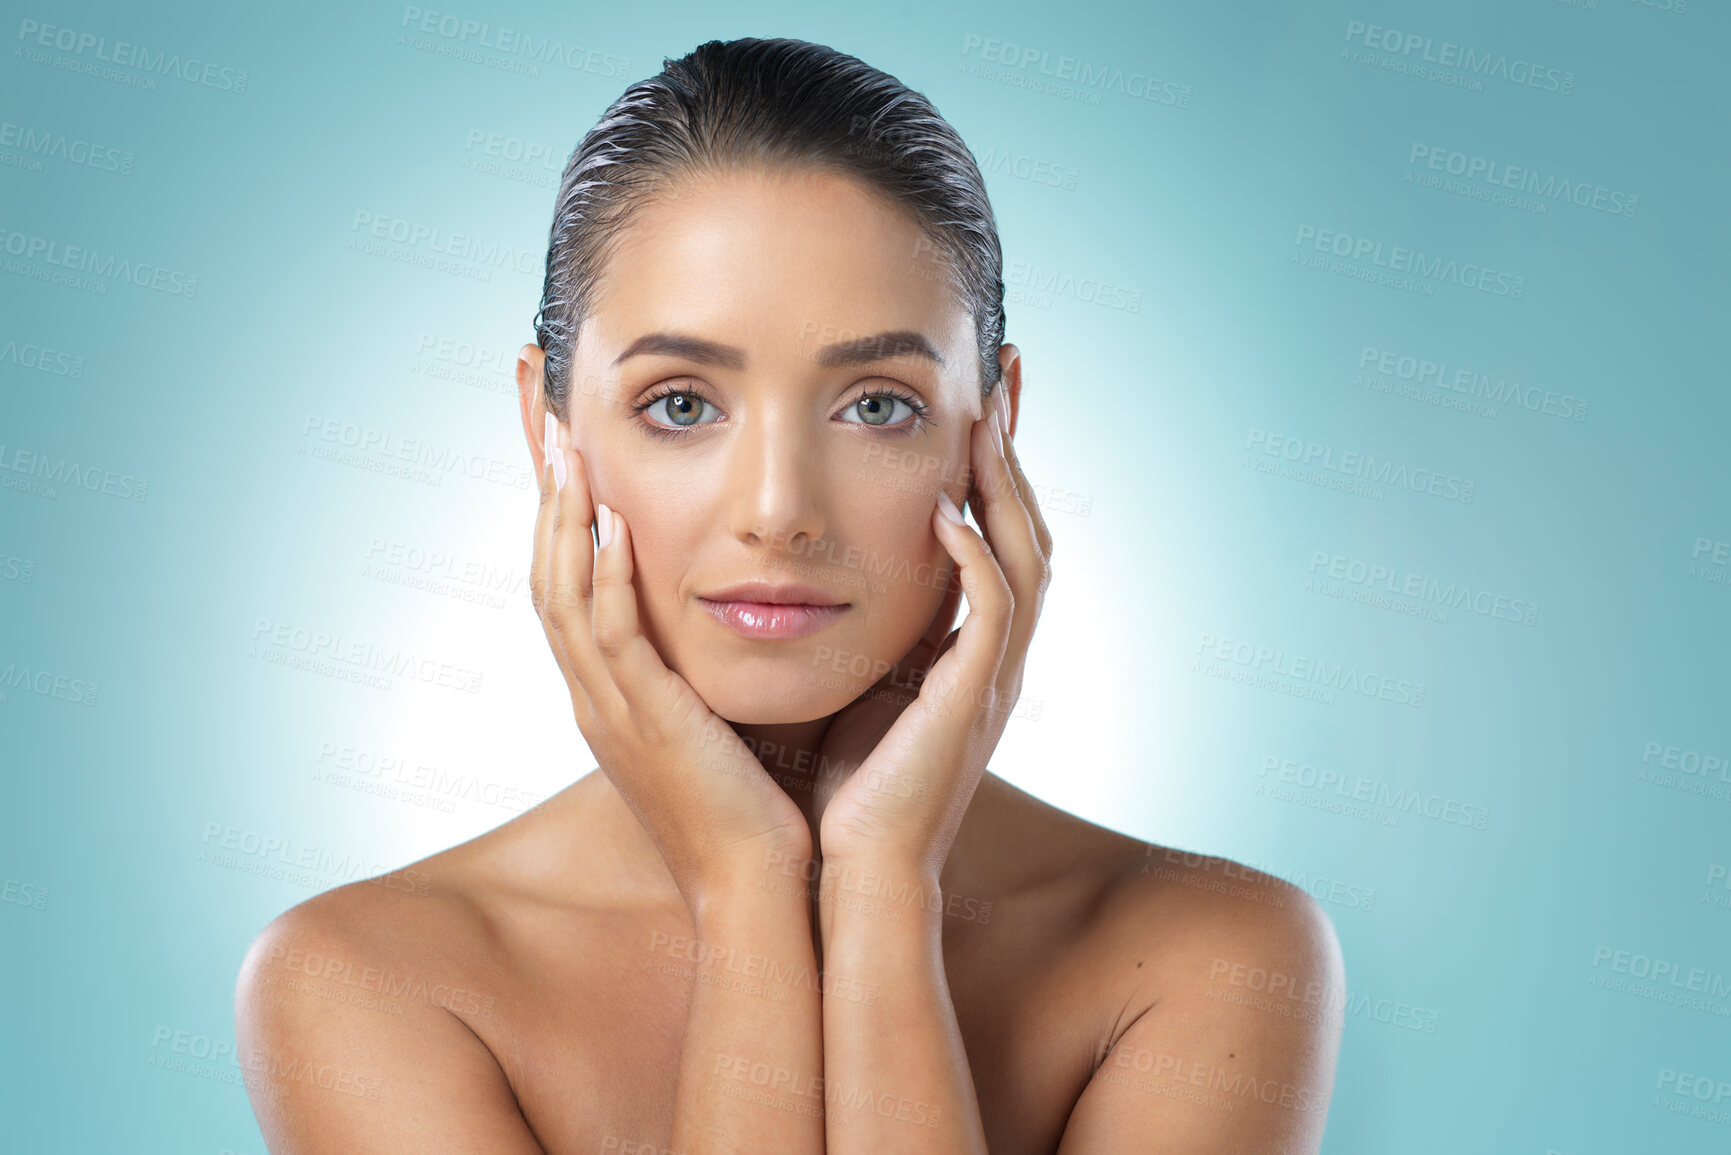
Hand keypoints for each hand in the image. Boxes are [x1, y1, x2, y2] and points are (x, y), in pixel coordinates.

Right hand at [530, 412, 810, 907]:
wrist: (757, 887)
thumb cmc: (752, 805)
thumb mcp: (717, 715)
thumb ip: (707, 659)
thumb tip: (739, 603)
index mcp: (608, 688)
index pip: (566, 576)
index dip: (558, 504)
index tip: (560, 432)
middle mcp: (593, 693)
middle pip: (543, 568)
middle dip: (541, 485)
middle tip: (536, 406)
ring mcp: (609, 710)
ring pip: (563, 595)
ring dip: (562, 515)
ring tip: (564, 442)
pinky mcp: (644, 725)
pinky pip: (611, 639)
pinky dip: (607, 579)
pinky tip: (615, 524)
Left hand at [815, 383, 1052, 875]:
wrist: (851, 871)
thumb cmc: (842, 787)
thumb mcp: (856, 684)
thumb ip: (863, 628)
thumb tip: (814, 568)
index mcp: (966, 648)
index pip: (992, 533)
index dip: (990, 465)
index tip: (974, 396)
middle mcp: (994, 655)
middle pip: (1027, 527)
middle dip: (1015, 451)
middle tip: (1003, 374)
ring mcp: (992, 677)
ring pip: (1027, 556)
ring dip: (1006, 484)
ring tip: (983, 418)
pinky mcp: (973, 700)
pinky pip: (994, 612)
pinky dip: (978, 555)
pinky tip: (946, 507)